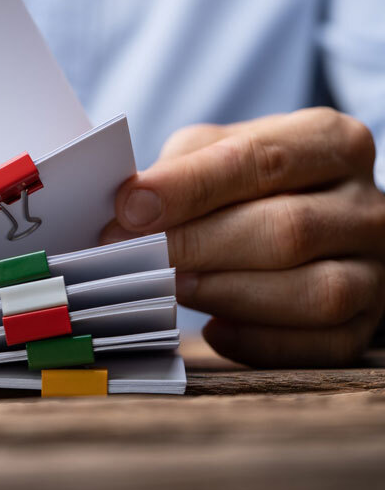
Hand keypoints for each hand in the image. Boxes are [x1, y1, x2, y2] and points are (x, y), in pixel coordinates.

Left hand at [102, 108, 384, 366]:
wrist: (304, 218)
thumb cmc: (245, 184)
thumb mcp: (215, 152)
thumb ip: (179, 171)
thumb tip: (130, 207)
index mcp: (331, 143)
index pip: (259, 160)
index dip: (189, 187)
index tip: (130, 207)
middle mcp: (367, 204)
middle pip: (287, 230)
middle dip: (198, 245)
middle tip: (133, 255)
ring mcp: (377, 268)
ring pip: (316, 293)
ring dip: (228, 294)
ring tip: (170, 288)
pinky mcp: (367, 323)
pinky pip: (322, 346)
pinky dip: (260, 343)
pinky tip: (214, 330)